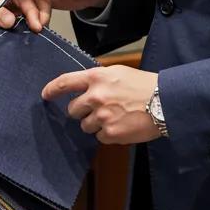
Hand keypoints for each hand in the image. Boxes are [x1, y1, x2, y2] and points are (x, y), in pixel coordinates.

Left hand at [0, 0, 50, 32]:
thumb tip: (11, 23)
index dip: (35, 9)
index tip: (37, 23)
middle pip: (37, 3)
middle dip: (41, 16)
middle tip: (39, 30)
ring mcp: (17, 5)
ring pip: (33, 14)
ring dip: (36, 24)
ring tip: (36, 37)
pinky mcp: (14, 16)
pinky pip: (24, 23)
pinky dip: (27, 29)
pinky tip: (28, 38)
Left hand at [42, 65, 162, 144]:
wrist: (164, 102)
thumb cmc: (142, 84)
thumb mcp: (117, 73)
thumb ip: (98, 79)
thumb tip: (83, 87)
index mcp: (96, 78)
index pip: (65, 82)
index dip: (52, 89)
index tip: (45, 95)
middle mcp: (95, 97)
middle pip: (73, 109)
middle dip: (81, 111)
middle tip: (97, 108)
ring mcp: (102, 116)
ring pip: (85, 125)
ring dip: (95, 123)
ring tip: (114, 116)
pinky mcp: (110, 133)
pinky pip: (100, 137)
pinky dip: (107, 133)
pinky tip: (121, 125)